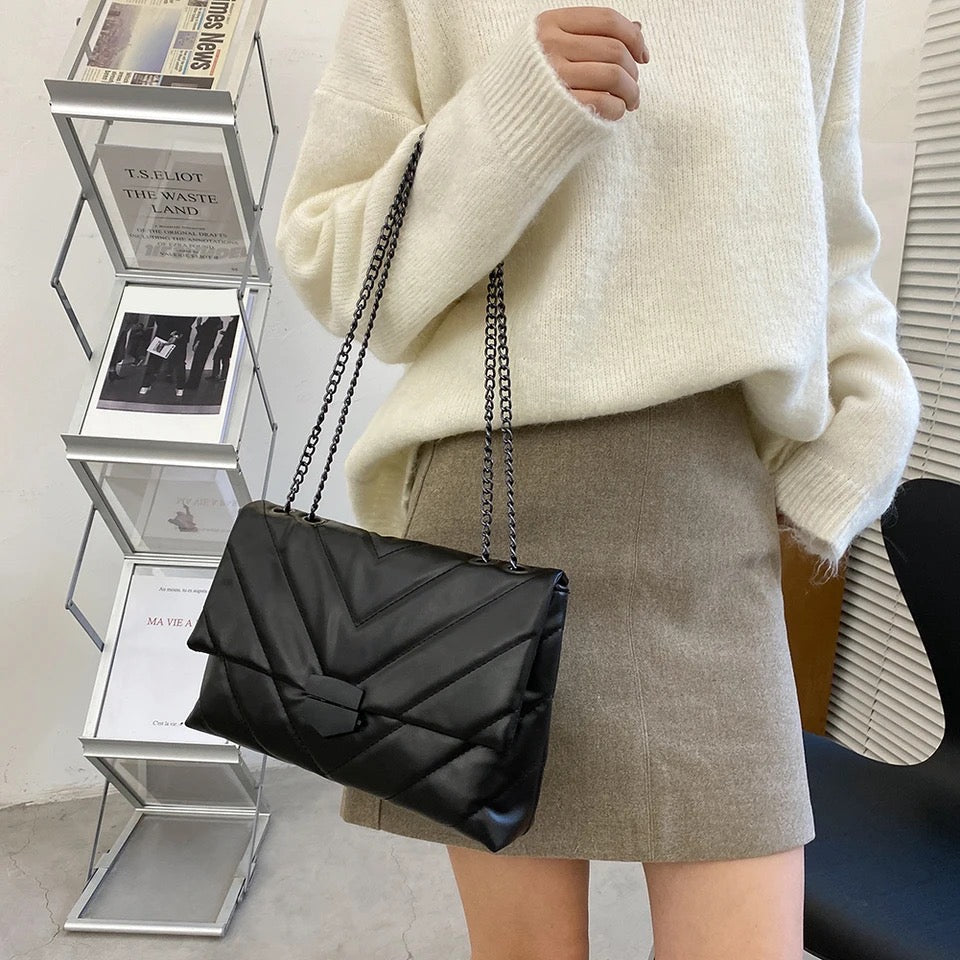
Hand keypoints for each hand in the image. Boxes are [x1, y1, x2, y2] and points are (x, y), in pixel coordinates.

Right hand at [535, 6, 648, 120]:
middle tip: (633, 86)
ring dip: (631, 92)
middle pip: (614, 50)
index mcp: (549, 26)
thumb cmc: (526, 90)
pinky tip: (613, 113)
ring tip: (629, 102)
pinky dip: (617, 109)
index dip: (633, 36)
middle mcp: (551, 48)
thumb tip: (637, 28)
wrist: (496, 129)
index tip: (642, 54)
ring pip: (614, 76)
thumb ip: (586, 37)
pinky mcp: (563, 109)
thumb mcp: (548, 50)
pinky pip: (605, 103)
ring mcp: (556, 79)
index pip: (607, 20)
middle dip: (633, 70)